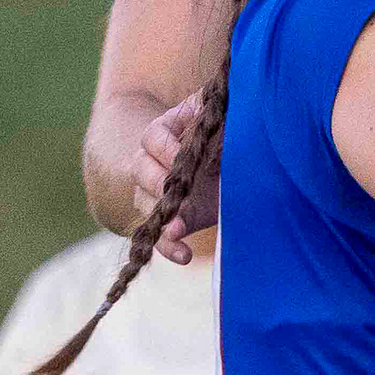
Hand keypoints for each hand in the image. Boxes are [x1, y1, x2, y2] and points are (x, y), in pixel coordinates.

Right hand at [130, 95, 218, 261]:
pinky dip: (169, 246)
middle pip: (141, 171)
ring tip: (176, 232)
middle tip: (174, 197)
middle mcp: (154, 161)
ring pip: (145, 205)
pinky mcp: (170, 218)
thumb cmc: (226, 129)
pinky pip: (161, 235)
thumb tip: (232, 127)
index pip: (153, 137)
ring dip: (160, 220)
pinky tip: (184, 256)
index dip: (165, 148)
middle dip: (157, 185)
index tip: (180, 158)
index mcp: (166, 131)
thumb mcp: (226, 118)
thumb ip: (226, 120)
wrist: (230, 157)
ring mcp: (157, 191)